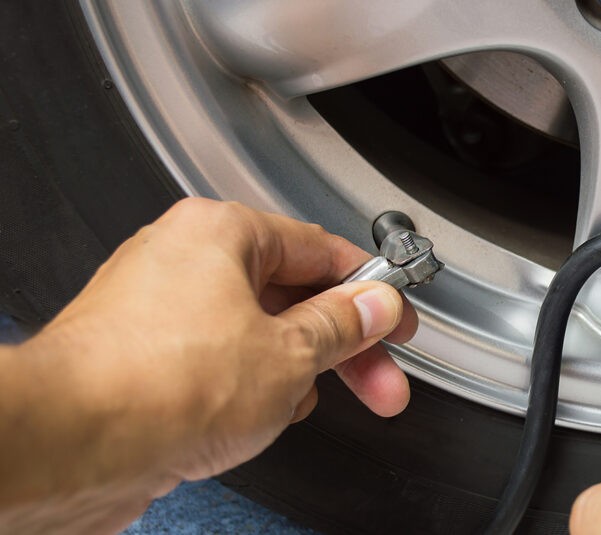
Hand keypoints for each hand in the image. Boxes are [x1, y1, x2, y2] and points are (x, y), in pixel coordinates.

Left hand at [0, 198, 416, 530]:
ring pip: (255, 335)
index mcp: (221, 233)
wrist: (70, 444)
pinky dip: (246, 391)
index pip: (320, 250)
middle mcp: (184, 260)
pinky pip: (218, 365)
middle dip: (342, 347)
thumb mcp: (290, 355)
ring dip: (292, 373)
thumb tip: (373, 306)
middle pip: (291, 296)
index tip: (395, 318)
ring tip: (296, 404)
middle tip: (378, 378)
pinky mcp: (143, 358)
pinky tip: (254, 421)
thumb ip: (343, 326)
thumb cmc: (157, 384)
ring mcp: (159, 311)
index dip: (371, 289)